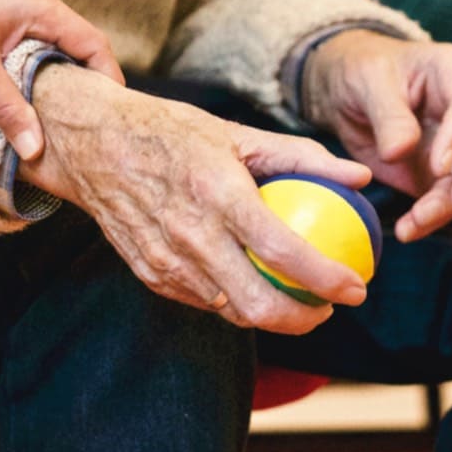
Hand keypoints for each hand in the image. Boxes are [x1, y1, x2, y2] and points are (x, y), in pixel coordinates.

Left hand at [0, 0, 123, 159]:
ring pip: (54, 45)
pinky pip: (33, 43)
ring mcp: (17, 4)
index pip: (93, 44)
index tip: (111, 115)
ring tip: (61, 116)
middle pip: (79, 45)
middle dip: (86, 84)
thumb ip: (8, 110)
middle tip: (89, 123)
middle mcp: (34, 0)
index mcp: (38, 6)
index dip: (108, 80)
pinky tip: (28, 95)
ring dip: (59, 78)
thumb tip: (36, 150)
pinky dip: (37, 69)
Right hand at [18, 65, 372, 334]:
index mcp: (218, 193)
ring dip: (271, 316)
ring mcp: (166, 261)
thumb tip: (359, 176)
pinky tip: (252, 285)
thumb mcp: (237, 132)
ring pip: (231, 311)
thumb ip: (302, 156)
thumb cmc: (170, 132)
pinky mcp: (150, 274)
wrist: (92, 144)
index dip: (327, 279)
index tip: (356, 288)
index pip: (283, 251)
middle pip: (258, 305)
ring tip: (297, 300)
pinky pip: (203, 301)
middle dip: (304, 320)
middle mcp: (191, 235)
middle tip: (329, 307)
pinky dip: (234, 301)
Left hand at [303, 31, 451, 242]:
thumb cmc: (361, 72)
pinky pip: (450, 199)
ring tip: (414, 223)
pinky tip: (409, 229)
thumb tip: (400, 152)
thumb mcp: (367, 82)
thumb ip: (388, 115)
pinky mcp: (444, 173)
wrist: (346, 92)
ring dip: (450, 205)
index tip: (438, 165)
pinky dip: (433, 218)